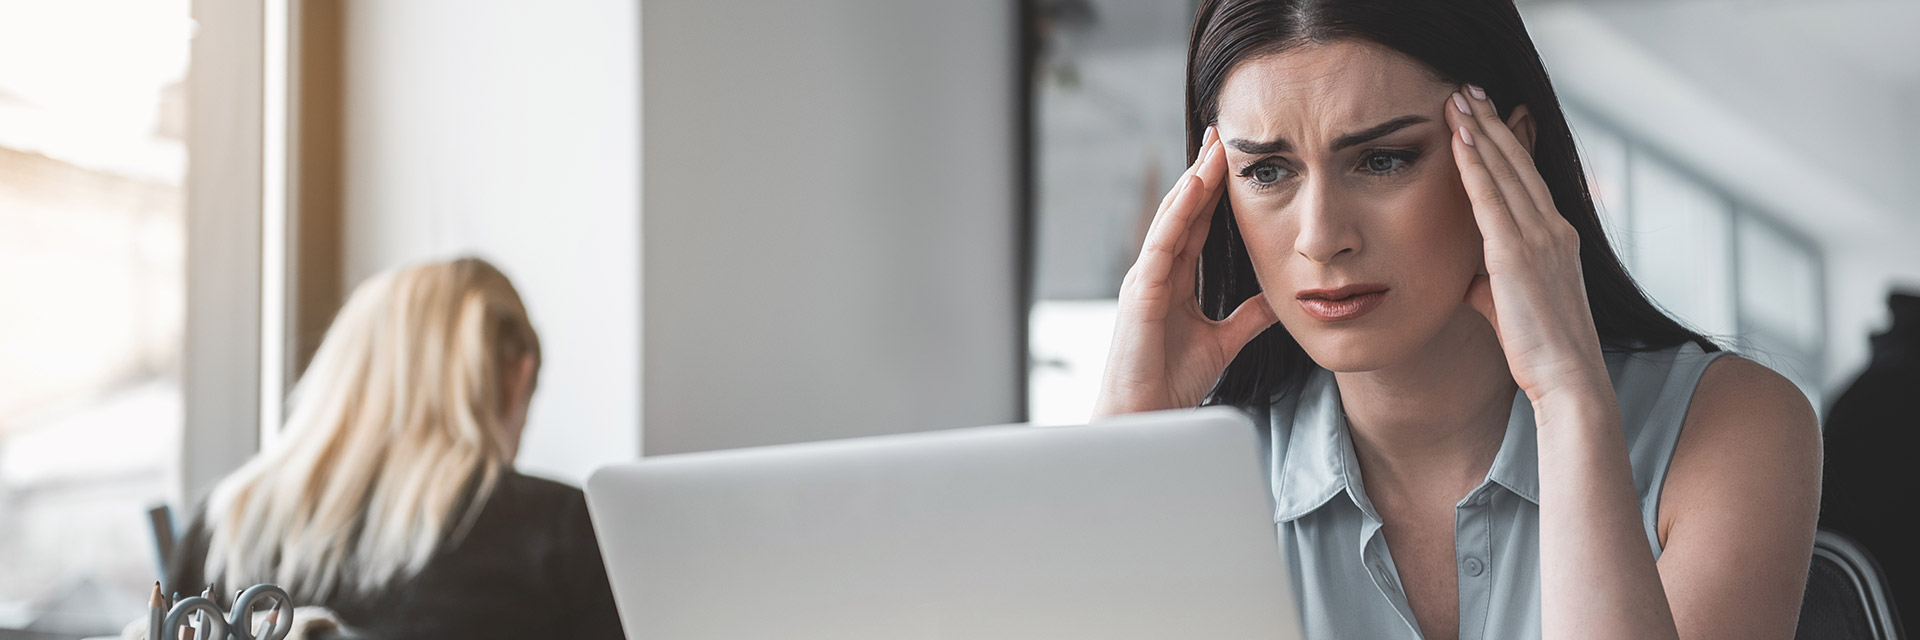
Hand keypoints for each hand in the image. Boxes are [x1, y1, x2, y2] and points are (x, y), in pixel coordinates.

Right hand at [1091, 127, 1279, 417]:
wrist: (1145, 416)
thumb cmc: (1171, 381)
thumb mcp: (1222, 340)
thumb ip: (1247, 317)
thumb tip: (1277, 297)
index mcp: (1173, 280)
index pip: (1197, 224)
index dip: (1215, 191)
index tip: (1233, 159)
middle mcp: (1156, 272)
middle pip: (1183, 211)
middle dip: (1203, 173)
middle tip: (1223, 134)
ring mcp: (1145, 279)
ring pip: (1172, 218)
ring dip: (1194, 181)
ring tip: (1214, 148)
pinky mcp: (1140, 291)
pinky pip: (1161, 243)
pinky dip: (1178, 213)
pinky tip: (1195, 187)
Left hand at [1446, 85, 1611, 409]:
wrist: (1568, 379)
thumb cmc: (1540, 349)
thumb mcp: (1511, 307)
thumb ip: (1491, 283)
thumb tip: (1471, 278)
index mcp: (1556, 238)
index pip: (1525, 178)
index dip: (1505, 143)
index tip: (1484, 115)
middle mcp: (1553, 229)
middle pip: (1518, 163)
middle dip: (1491, 123)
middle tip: (1468, 90)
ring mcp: (1539, 239)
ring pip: (1505, 172)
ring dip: (1480, 132)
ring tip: (1458, 100)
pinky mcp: (1517, 255)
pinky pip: (1491, 199)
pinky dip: (1475, 165)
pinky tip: (1459, 139)